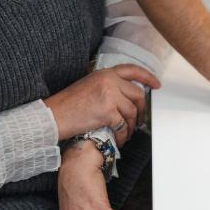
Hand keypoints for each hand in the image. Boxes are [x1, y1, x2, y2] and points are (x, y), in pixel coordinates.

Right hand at [45, 64, 159, 141]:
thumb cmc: (68, 104)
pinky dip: (123, 135)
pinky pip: (123, 125)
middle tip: (141, 121)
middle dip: (142, 110)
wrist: (53, 116)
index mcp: (105, 73)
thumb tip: (126, 97)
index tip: (156, 84)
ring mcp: (109, 95)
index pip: (132, 70)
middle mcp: (109, 80)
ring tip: (127, 134)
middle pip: (137, 94)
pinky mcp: (107, 111)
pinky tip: (119, 139)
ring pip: (132, 111)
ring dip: (132, 126)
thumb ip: (108, 85)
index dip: (147, 77)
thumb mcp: (89, 85)